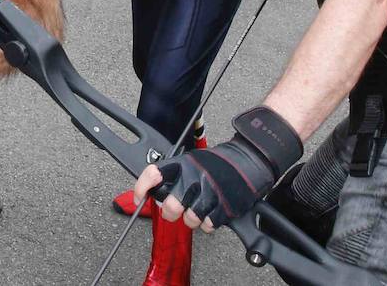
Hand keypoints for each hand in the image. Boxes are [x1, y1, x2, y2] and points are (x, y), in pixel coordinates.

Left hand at [133, 106, 302, 230]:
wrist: (248, 162)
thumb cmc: (217, 164)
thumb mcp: (191, 161)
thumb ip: (173, 175)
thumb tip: (153, 192)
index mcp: (182, 164)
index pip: (153, 174)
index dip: (141, 188)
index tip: (138, 198)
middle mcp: (193, 178)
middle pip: (170, 206)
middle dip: (169, 213)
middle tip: (173, 210)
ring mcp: (210, 193)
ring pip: (189, 219)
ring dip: (191, 219)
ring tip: (197, 210)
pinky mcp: (224, 207)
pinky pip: (207, 225)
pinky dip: (207, 223)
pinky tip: (211, 213)